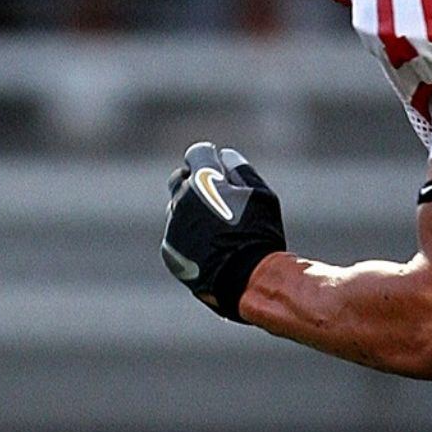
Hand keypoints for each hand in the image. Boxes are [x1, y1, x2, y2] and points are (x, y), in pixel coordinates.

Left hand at [161, 142, 286, 321]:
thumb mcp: (261, 196)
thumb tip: (225, 156)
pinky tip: (209, 246)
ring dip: (190, 210)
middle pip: (180, 179)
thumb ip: (241, 171)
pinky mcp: (170, 248)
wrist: (246, 278)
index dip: (209, 158)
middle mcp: (181, 198)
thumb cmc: (259, 233)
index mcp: (204, 179)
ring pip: (176, 208)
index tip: (217, 165)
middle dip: (193, 181)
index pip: (197, 154)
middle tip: (213, 192)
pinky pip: (176, 234)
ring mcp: (173, 224)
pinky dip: (189, 235)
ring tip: (216, 224)